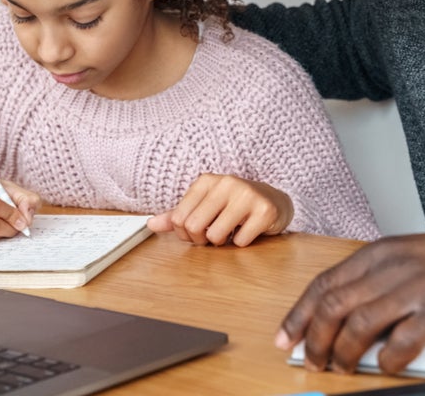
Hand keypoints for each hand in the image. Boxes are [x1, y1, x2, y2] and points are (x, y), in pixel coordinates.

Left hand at [146, 173, 293, 246]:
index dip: (185, 233)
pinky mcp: (265, 210)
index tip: (198, 231)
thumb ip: (178, 215)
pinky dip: (242, 243)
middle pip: (194, 227)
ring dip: (222, 242)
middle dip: (202, 240)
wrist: (273, 201)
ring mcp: (247, 195)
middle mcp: (225, 183)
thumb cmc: (234, 205)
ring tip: (231, 231)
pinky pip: (241, 241)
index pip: (178, 218)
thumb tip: (151, 224)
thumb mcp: (204, 206)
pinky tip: (248, 230)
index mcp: (206, 181)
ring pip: (216, 236)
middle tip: (214, 236)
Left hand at [275, 218, 424, 373]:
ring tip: (342, 367)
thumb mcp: (413, 256)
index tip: (286, 337)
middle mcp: (392, 267)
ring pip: (359, 325)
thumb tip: (345, 315)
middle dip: (314, 339)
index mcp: (380, 252)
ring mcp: (416, 288)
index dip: (299, 314)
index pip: (324, 284)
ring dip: (344, 353)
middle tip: (312, 360)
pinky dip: (388, 360)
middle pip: (333, 306)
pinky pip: (402, 342)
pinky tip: (387, 366)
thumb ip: (380, 280)